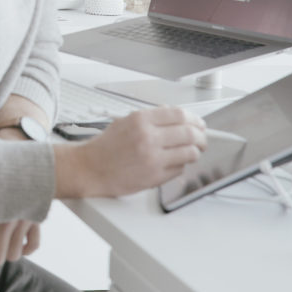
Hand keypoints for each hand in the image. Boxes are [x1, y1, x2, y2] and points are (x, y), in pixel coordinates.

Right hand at [55, 106, 206, 197]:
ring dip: (195, 152)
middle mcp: (148, 137)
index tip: (199, 124)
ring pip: (190, 153)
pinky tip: (174, 163)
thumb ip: (151, 117)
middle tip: (202, 140)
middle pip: (189, 133)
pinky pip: (179, 169)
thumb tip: (175, 115)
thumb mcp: (125, 122)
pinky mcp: (154, 177)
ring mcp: (152, 158)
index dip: (195, 119)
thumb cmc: (106, 147)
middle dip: (201, 137)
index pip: (180, 115)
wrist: (90, 168)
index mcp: (140, 120)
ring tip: (192, 152)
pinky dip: (181, 166)